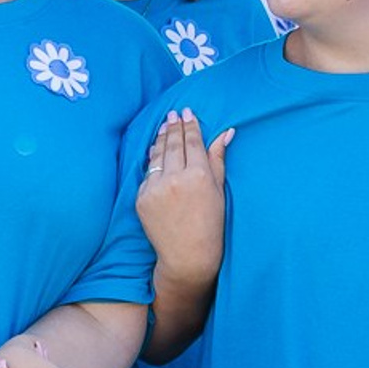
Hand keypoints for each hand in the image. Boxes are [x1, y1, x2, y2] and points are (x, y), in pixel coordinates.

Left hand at [137, 109, 231, 283]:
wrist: (188, 255)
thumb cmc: (210, 225)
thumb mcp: (219, 191)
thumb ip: (217, 159)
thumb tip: (226, 132)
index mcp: (199, 176)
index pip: (193, 142)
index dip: (190, 126)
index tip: (188, 112)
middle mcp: (176, 179)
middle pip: (173, 144)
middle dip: (174, 127)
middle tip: (174, 114)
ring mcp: (156, 188)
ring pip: (158, 155)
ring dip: (161, 138)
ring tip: (164, 125)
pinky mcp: (142, 198)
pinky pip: (147, 174)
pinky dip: (152, 160)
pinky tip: (155, 150)